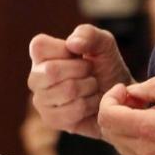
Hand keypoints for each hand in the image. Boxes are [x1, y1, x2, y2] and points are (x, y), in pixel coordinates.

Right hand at [28, 24, 131, 138]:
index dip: (65, 51)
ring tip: (92, 88)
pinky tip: (90, 104)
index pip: (39, 47)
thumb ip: (89, 34)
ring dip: (89, 88)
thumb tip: (72, 44)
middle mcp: (36, 77)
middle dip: (82, 70)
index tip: (79, 55)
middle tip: (90, 73)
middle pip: (51, 70)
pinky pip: (71, 112)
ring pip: (66, 91)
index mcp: (41, 54)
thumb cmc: (107, 67)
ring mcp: (41, 100)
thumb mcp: (104, 44)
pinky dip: (88, 106)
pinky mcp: (51, 120)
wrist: (119, 97)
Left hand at [97, 77, 154, 154]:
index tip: (125, 89)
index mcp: (152, 131)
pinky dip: (137, 138)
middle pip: (108, 131)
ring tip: (152, 111)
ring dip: (126, 124)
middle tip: (137, 98)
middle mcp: (147, 154)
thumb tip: (133, 90)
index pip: (107, 116)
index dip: (110, 98)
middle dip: (116, 109)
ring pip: (120, 144)